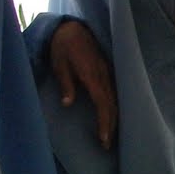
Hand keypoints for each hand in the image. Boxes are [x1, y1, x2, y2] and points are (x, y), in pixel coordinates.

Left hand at [51, 20, 116, 149]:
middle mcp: (104, 75)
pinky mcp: (108, 72)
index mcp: (91, 75)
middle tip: (106, 145)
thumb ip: (65, 83)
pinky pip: (115, 92)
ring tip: (111, 135)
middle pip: (112, 105)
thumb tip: (67, 104)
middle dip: (111, 125)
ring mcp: (108, 73)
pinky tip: (112, 116)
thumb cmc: (62, 47)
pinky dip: (114, 107)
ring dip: (114, 118)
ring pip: (116, 99)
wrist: (72, 28)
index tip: (104, 138)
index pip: (103, 103)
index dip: (105, 121)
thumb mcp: (58, 64)